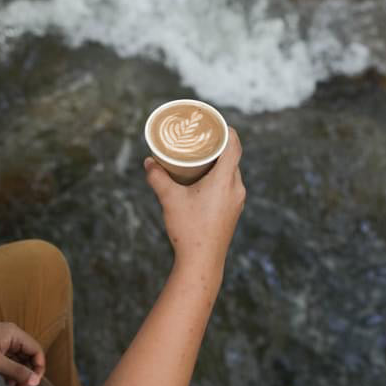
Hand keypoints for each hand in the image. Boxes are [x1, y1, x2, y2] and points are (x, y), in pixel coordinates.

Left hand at [0, 322, 45, 385]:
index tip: (34, 383)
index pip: (36, 349)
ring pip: (17, 359)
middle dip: (26, 372)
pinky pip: (7, 360)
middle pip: (28, 355)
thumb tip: (35, 381)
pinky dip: (8, 371)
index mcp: (14, 333)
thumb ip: (17, 371)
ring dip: (16, 374)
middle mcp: (10, 335)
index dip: (39, 366)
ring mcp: (1, 341)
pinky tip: (2, 382)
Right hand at [144, 126, 245, 272]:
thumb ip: (158, 178)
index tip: (215, 123)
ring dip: (219, 163)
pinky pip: (230, 185)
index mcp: (225, 180)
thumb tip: (148, 162)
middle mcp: (236, 188)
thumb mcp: (169, 199)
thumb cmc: (188, 230)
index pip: (234, 145)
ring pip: (231, 172)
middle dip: (218, 146)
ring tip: (201, 158)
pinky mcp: (233, 211)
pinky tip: (206, 180)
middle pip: (233, 158)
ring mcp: (237, 201)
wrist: (202, 262)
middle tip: (200, 139)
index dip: (227, 130)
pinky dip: (220, 177)